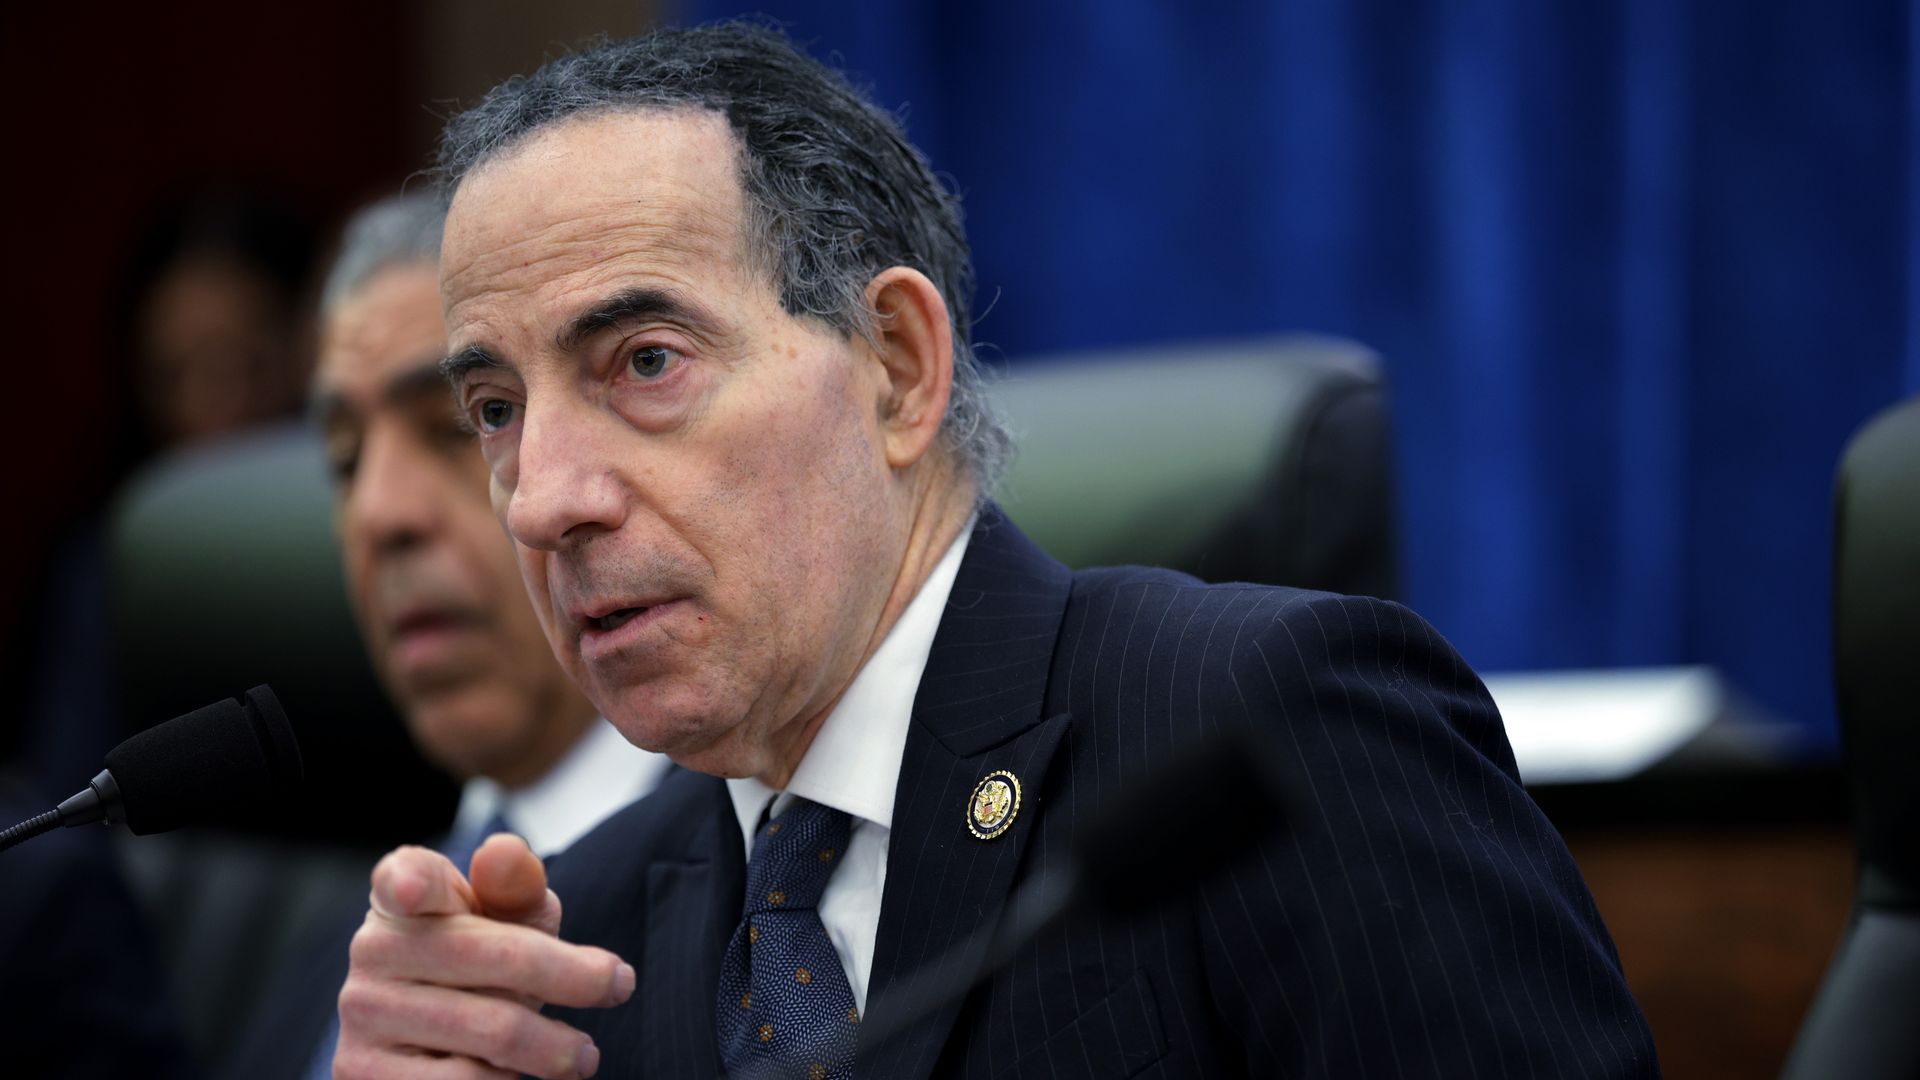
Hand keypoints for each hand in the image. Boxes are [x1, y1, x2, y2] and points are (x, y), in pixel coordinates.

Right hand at [333, 835, 634, 1078]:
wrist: (434, 1034)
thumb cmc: (483, 956)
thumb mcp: (505, 916)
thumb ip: (514, 885)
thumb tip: (507, 853)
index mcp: (404, 892)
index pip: (405, 877)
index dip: (409, 882)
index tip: (417, 889)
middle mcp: (373, 948)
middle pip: (499, 958)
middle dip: (572, 977)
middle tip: (620, 987)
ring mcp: (362, 1013)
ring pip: (489, 1032)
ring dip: (551, 1049)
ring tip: (582, 1057)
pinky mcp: (363, 1073)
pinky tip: (520, 1077)